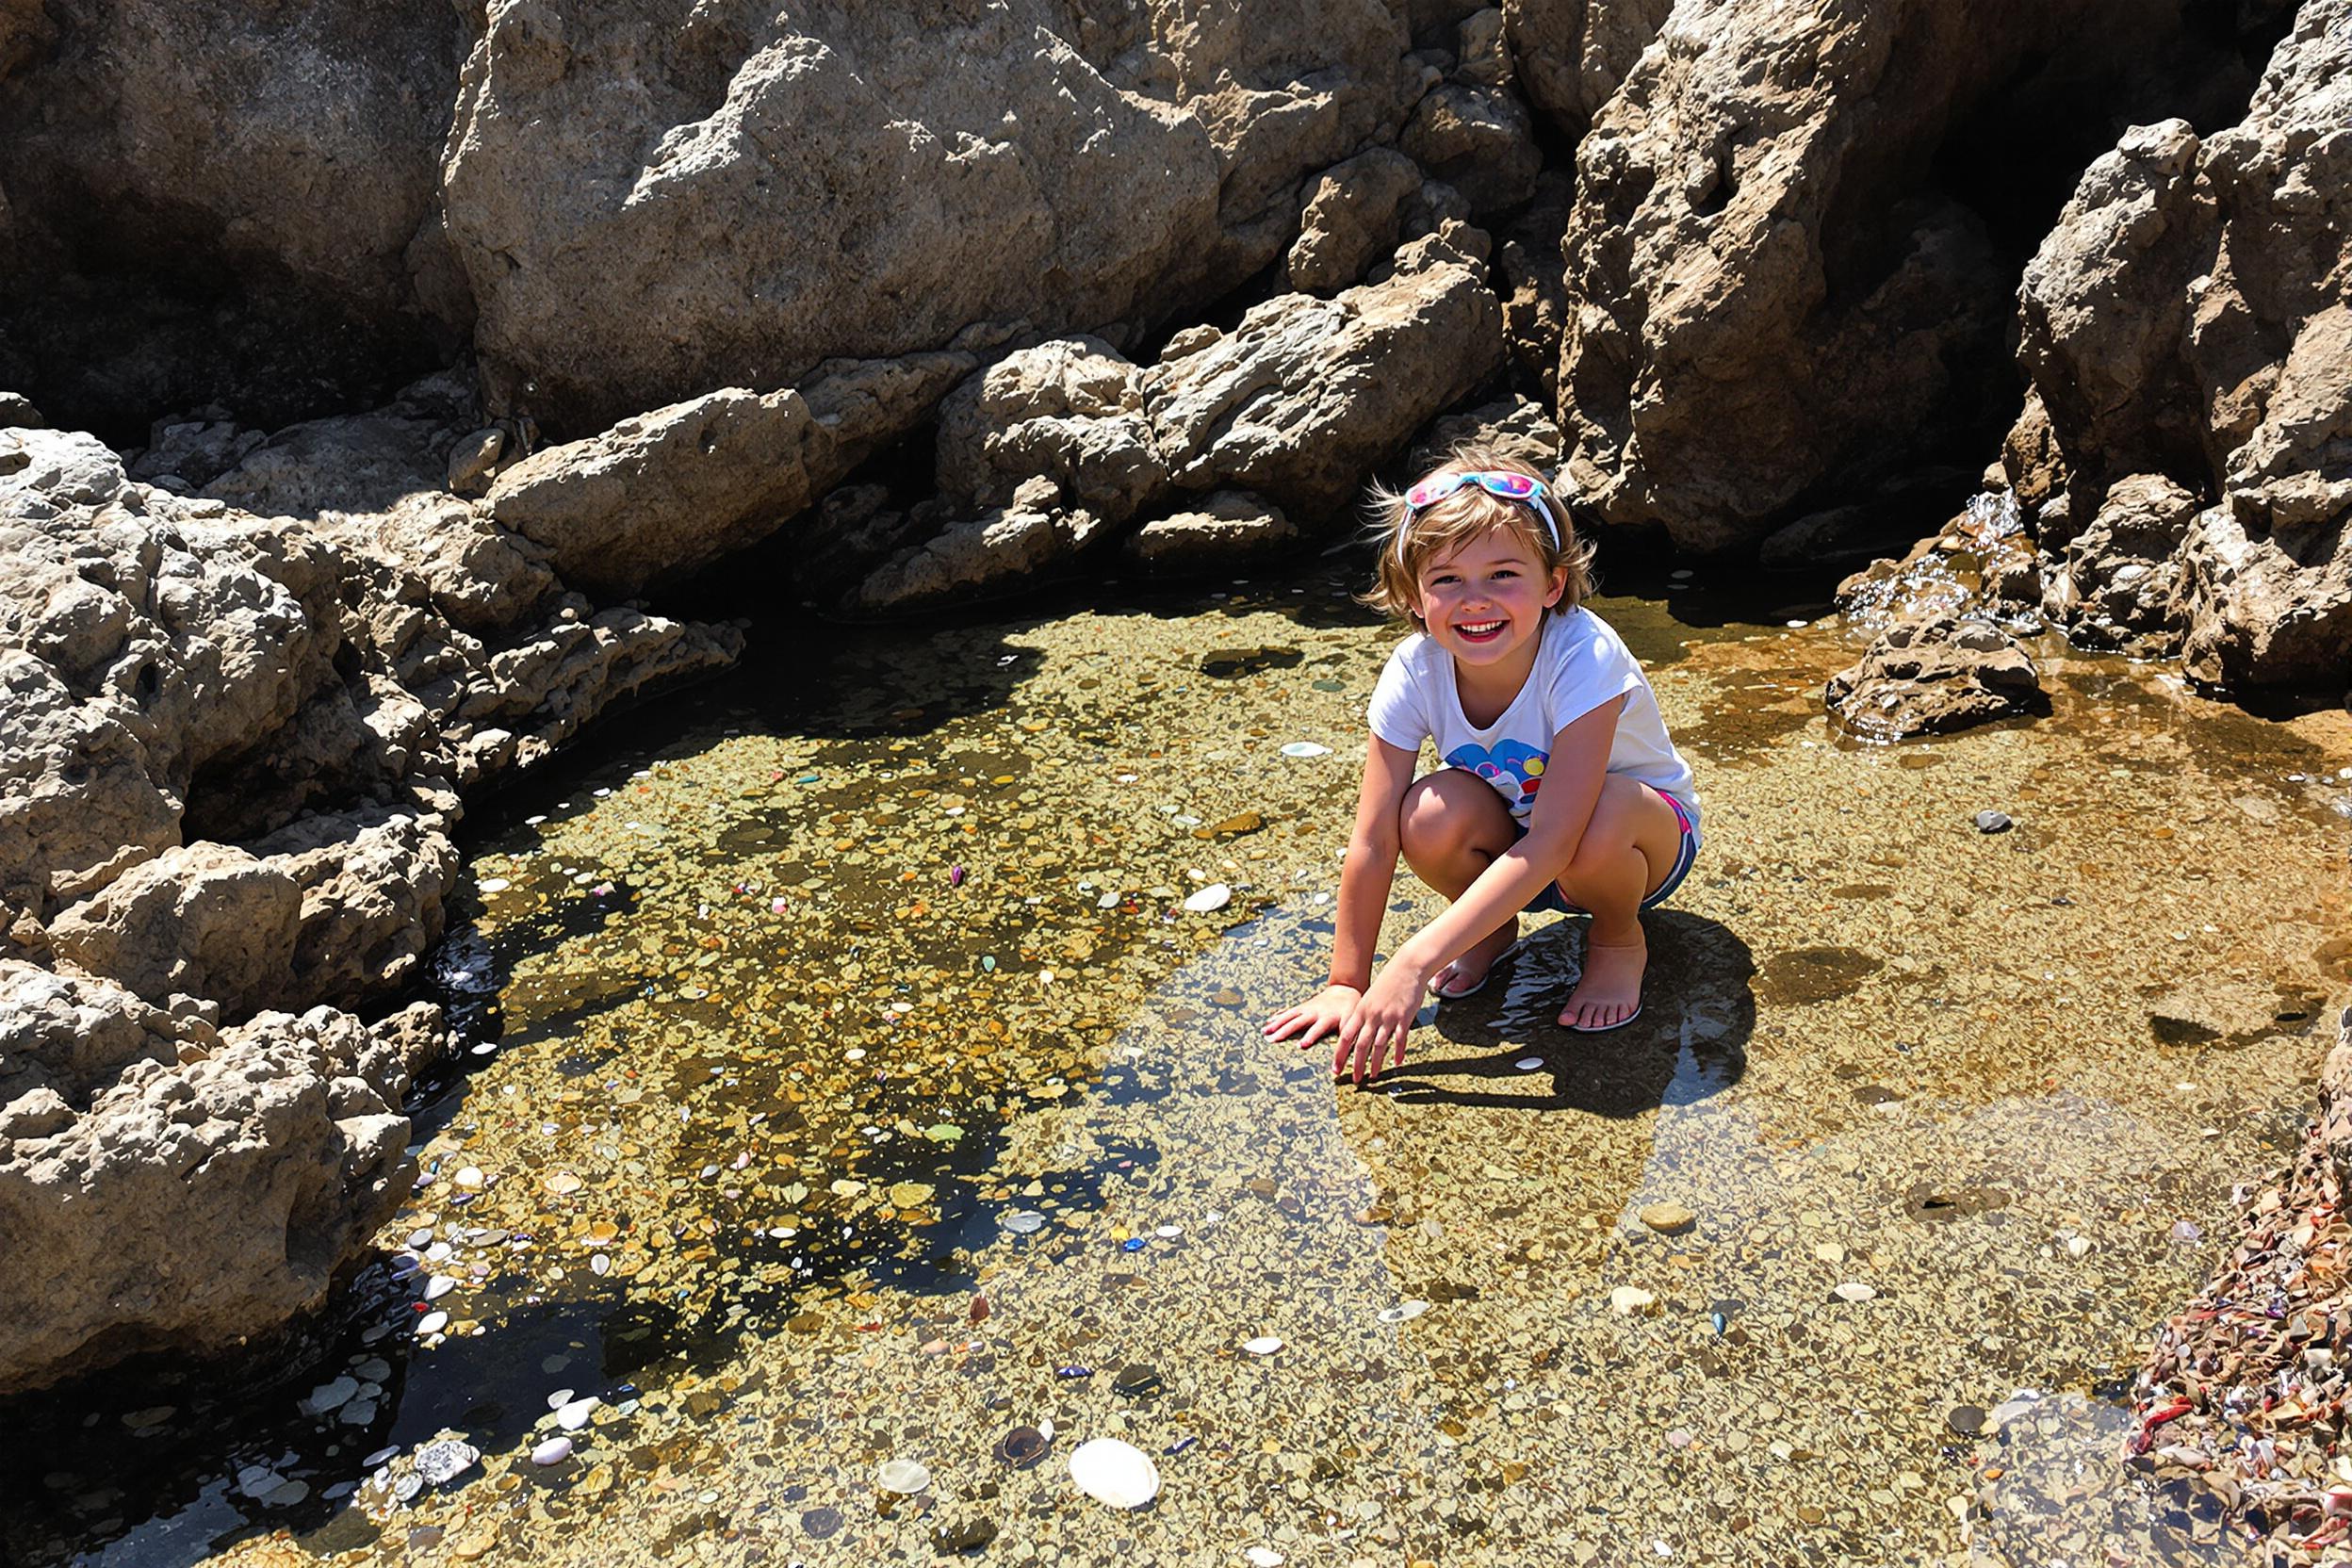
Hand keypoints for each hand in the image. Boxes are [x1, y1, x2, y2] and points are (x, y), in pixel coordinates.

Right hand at [1262, 985, 1359, 1050]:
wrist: (1344, 989)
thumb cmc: (1349, 1010)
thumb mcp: (1352, 1022)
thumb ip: (1348, 1037)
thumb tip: (1348, 1056)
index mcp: (1327, 1017)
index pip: (1318, 1028)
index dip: (1310, 1036)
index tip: (1301, 1045)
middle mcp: (1314, 1012)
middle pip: (1297, 1022)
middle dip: (1285, 1031)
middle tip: (1273, 1039)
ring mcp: (1306, 1008)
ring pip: (1289, 1016)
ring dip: (1277, 1024)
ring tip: (1265, 1032)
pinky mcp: (1302, 1007)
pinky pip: (1288, 1012)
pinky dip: (1278, 1017)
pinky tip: (1268, 1023)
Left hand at [1332, 962, 1424, 1084]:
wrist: (1407, 967)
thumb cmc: (1388, 982)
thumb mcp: (1369, 997)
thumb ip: (1363, 1014)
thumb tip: (1354, 1030)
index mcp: (1361, 1010)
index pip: (1345, 1036)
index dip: (1339, 1054)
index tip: (1336, 1069)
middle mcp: (1372, 1015)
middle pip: (1360, 1045)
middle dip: (1356, 1065)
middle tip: (1354, 1080)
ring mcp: (1388, 1017)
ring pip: (1379, 1045)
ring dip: (1375, 1063)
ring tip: (1373, 1076)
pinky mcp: (1404, 1017)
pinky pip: (1400, 1039)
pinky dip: (1398, 1052)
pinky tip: (1397, 1063)